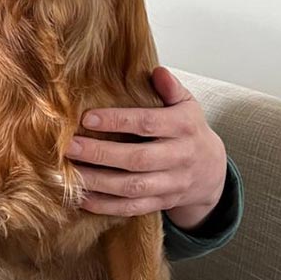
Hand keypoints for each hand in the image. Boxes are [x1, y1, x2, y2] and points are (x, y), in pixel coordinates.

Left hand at [66, 67, 227, 230]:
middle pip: (137, 159)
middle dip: (101, 154)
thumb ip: (171, 89)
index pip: (148, 123)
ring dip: (98, 182)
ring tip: (70, 173)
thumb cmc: (188, 130)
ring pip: (133, 187)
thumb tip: (158, 71)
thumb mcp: (187, 105)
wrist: (211, 171)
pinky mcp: (162, 203)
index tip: (87, 118)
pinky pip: (132, 208)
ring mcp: (172, 184)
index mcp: (184, 127)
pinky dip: (106, 205)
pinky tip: (81, 197)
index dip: (117, 121)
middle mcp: (180, 157)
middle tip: (70, 147)